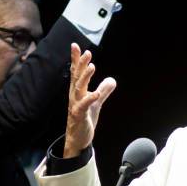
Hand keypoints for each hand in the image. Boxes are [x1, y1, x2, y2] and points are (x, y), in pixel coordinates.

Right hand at [64, 43, 116, 157]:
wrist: (78, 139)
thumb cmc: (84, 119)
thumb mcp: (96, 103)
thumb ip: (103, 91)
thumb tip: (111, 80)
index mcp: (78, 91)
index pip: (76, 73)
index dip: (75, 60)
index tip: (75, 46)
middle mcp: (74, 96)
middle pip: (76, 77)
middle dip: (80, 64)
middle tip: (87, 52)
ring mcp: (75, 105)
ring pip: (78, 88)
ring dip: (85, 77)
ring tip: (92, 66)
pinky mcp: (78, 115)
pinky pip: (83, 106)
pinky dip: (90, 98)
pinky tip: (96, 93)